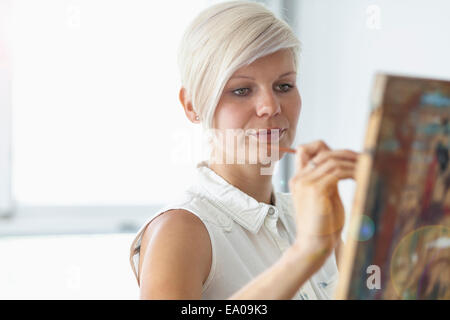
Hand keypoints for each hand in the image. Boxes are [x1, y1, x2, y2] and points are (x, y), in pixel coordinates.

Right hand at [288, 140, 357, 267]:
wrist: (313, 245)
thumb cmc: (321, 226)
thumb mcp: (324, 198)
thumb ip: (327, 182)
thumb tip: (341, 168)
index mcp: (298, 179)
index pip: (305, 149)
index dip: (323, 148)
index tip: (344, 157)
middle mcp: (299, 178)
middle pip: (322, 150)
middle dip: (346, 153)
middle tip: (363, 159)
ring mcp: (306, 182)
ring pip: (332, 160)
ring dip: (353, 162)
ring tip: (366, 167)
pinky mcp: (316, 189)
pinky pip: (338, 172)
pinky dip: (353, 172)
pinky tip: (362, 178)